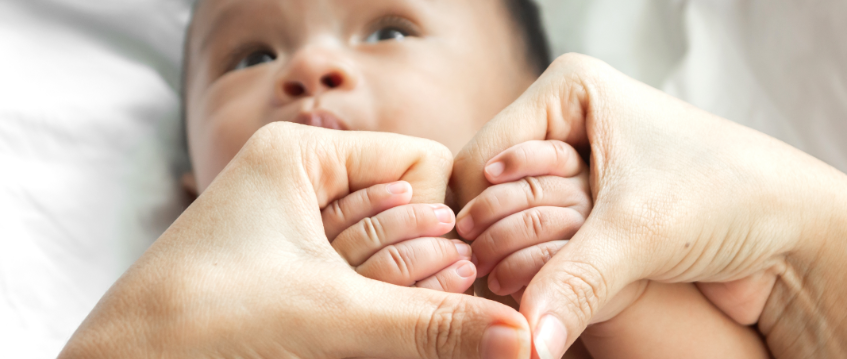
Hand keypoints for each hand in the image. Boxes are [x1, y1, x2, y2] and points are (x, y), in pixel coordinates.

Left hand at [61, 123, 530, 358]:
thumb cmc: (203, 331)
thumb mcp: (336, 320)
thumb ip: (435, 325)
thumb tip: (521, 335)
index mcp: (302, 154)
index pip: (420, 162)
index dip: (444, 217)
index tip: (459, 269)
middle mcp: (298, 181)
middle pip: (408, 207)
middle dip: (433, 260)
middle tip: (460, 299)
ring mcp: (291, 227)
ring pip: (387, 247)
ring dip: (408, 288)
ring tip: (405, 321)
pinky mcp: (287, 271)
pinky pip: (359, 277)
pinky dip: (379, 306)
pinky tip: (381, 333)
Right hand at [452, 54, 846, 357]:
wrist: (799, 232)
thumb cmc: (732, 198)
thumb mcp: (639, 233)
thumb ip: (570, 284)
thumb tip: (525, 345)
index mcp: (569, 92)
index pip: (479, 161)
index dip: (472, 222)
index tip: (476, 279)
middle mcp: (567, 123)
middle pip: (488, 194)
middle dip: (491, 246)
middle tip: (501, 293)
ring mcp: (580, 167)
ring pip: (509, 223)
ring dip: (515, 264)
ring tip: (529, 298)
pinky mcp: (595, 208)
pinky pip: (539, 242)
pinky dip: (539, 274)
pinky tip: (548, 300)